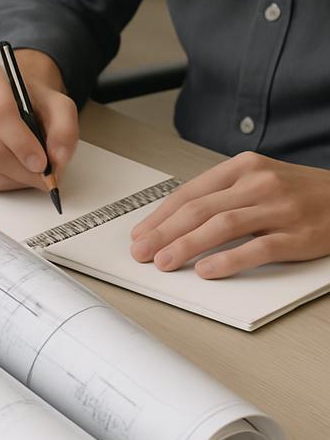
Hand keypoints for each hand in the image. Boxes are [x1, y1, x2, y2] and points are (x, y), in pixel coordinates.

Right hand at [0, 49, 78, 190]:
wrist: (11, 100)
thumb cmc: (30, 101)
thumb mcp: (58, 104)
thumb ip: (64, 129)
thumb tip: (57, 160)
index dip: (22, 143)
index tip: (42, 163)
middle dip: (22, 170)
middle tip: (44, 176)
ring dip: (17, 178)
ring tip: (32, 169)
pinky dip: (5, 182)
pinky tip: (15, 168)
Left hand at [130, 151, 329, 277]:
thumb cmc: (298, 193)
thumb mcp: (258, 181)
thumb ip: (220, 197)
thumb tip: (172, 223)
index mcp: (244, 168)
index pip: (191, 193)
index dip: (160, 216)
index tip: (140, 234)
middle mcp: (260, 184)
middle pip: (200, 209)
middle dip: (164, 232)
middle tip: (141, 252)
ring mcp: (280, 209)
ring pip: (223, 225)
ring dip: (187, 245)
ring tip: (164, 262)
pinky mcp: (298, 235)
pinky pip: (258, 248)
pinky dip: (229, 260)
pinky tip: (207, 270)